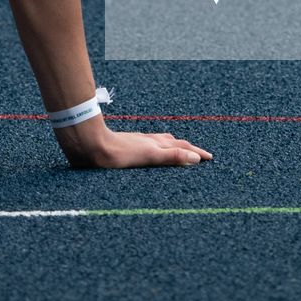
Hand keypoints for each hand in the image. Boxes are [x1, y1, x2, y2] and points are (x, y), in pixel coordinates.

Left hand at [57, 119, 212, 168]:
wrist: (91, 145)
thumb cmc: (118, 153)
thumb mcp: (148, 156)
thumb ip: (171, 157)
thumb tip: (195, 158)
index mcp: (156, 144)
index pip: (182, 148)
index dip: (197, 153)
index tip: (209, 158)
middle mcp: (149, 141)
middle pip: (174, 143)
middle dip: (189, 149)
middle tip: (200, 154)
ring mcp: (138, 142)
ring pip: (162, 143)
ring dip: (174, 147)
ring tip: (180, 150)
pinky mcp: (128, 146)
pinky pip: (150, 146)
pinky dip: (159, 148)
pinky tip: (150, 150)